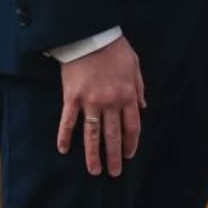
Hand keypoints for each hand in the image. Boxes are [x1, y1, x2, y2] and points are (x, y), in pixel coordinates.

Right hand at [56, 35, 145, 176]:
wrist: (91, 35)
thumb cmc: (115, 48)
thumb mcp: (134, 64)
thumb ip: (139, 87)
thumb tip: (143, 107)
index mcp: (127, 94)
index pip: (132, 125)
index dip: (131, 142)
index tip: (129, 155)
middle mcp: (110, 101)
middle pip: (113, 135)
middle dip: (114, 156)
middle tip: (114, 172)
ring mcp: (90, 101)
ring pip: (92, 134)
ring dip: (93, 155)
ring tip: (95, 170)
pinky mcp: (72, 98)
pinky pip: (68, 122)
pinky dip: (64, 137)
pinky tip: (63, 150)